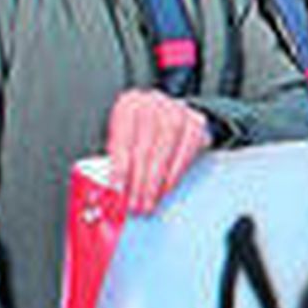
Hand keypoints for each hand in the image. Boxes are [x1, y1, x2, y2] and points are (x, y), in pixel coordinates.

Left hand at [105, 90, 211, 214]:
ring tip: (149, 201)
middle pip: (144, 148)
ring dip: (156, 183)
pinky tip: (166, 187)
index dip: (120, 169)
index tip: (118, 191)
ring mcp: (177, 111)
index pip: (122, 141)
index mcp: (128, 104)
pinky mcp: (196, 123)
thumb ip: (117, 161)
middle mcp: (153, 103)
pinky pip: (185, 154)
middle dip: (139, 182)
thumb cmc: (143, 131)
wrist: (171, 113)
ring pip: (165, 152)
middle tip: (135, 203)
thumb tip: (111, 191)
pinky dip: (175, 174)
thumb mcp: (125, 138)